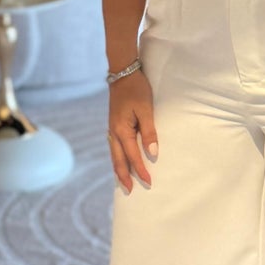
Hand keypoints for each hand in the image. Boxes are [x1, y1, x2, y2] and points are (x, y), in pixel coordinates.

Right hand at [108, 71, 157, 192]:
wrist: (122, 73)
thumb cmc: (137, 90)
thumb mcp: (146, 110)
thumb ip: (149, 132)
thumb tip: (152, 154)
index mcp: (121, 130)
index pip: (132, 156)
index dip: (140, 170)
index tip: (148, 182)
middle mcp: (113, 132)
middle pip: (118, 160)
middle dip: (124, 176)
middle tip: (130, 191)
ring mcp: (112, 129)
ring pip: (114, 155)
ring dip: (119, 169)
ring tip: (123, 182)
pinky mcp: (113, 125)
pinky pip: (114, 147)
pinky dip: (117, 158)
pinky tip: (120, 162)